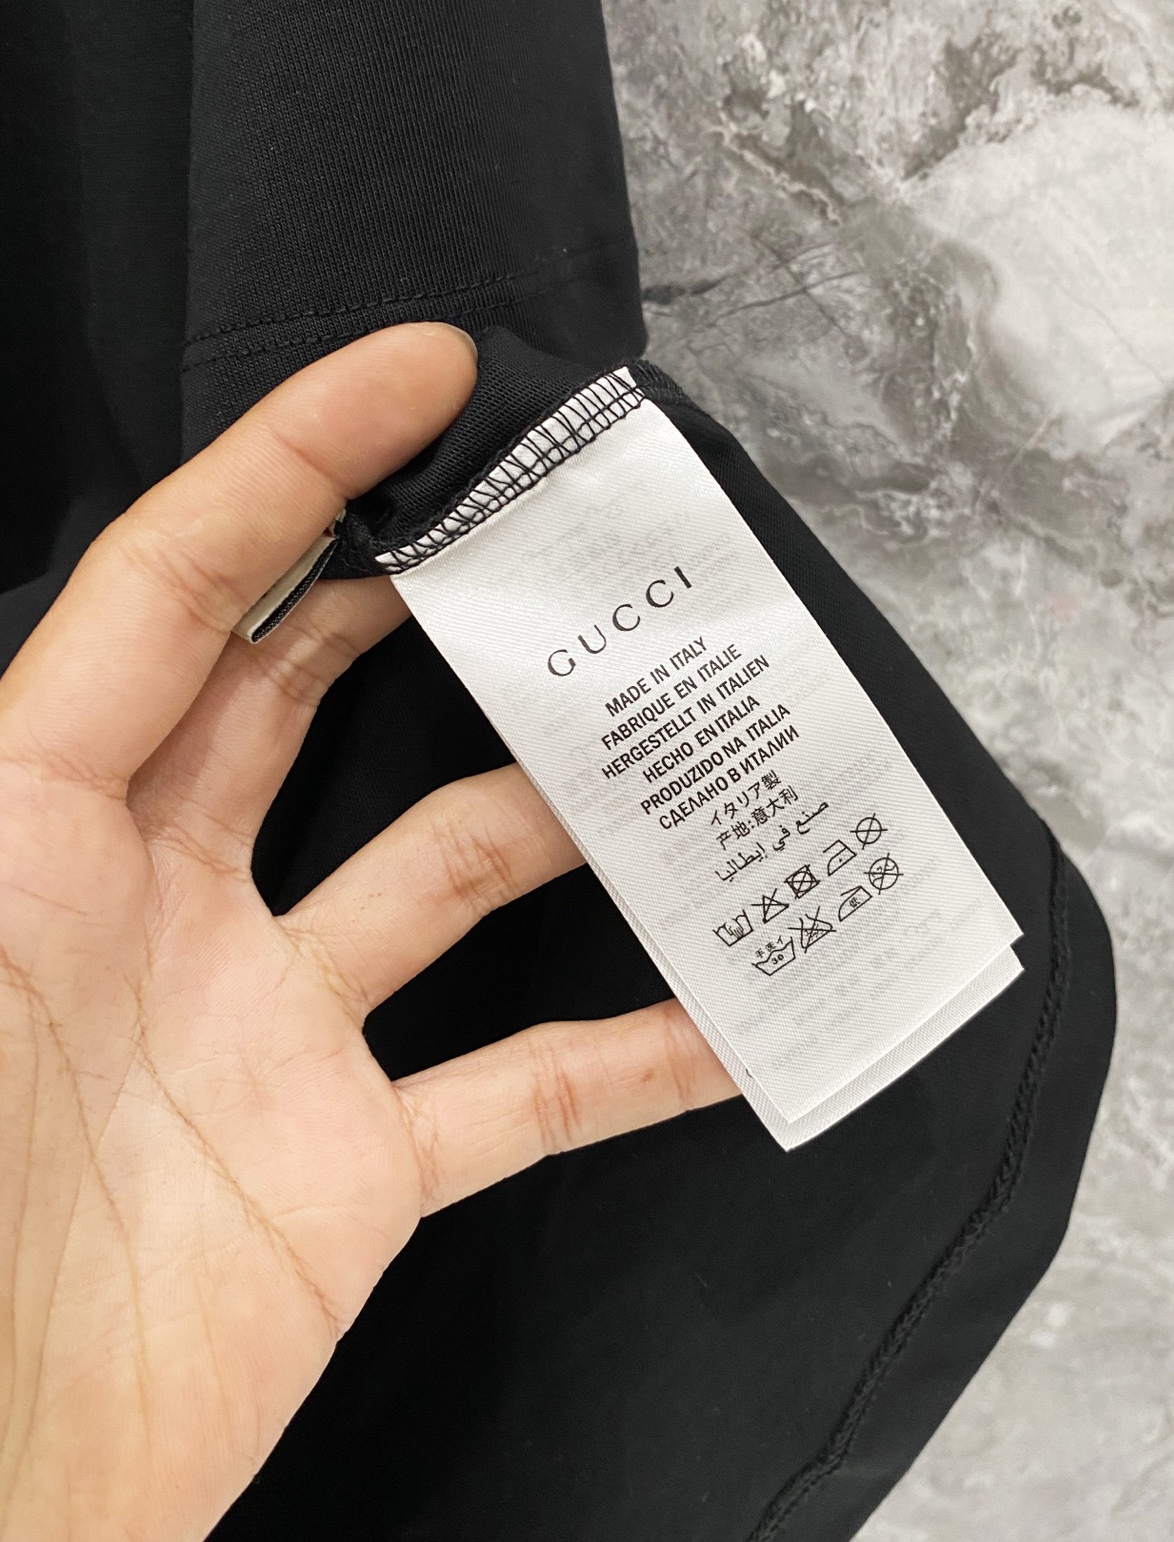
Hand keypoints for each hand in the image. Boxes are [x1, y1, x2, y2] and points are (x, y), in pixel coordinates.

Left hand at [0, 324, 733, 1541]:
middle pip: (310, 691)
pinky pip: (521, 1090)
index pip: (182, 587)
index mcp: (37, 821)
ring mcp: (267, 1033)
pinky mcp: (349, 1171)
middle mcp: (158, 900)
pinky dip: (634, 1051)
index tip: (428, 370)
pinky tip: (736, 1011)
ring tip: (688, 740)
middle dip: (431, 593)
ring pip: (449, 869)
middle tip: (559, 528)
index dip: (297, 458)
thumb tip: (68, 614)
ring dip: (567, 808)